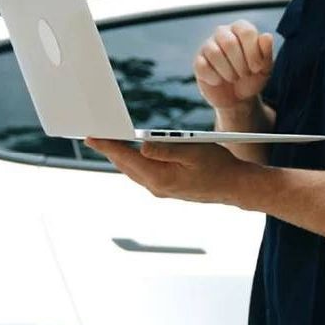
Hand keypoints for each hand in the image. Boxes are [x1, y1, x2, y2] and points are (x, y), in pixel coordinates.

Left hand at [84, 139, 261, 207]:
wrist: (234, 187)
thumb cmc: (218, 165)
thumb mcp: (193, 151)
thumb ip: (166, 149)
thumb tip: (141, 146)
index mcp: (160, 177)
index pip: (126, 158)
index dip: (107, 146)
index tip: (90, 137)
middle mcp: (156, 187)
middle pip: (124, 165)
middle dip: (109, 150)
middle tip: (93, 135)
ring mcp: (160, 190)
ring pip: (131, 171)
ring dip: (119, 156)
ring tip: (105, 141)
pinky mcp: (165, 188)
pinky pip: (141, 173)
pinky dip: (131, 162)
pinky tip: (127, 153)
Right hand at [193, 20, 274, 112]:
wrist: (238, 97)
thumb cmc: (252, 77)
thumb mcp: (264, 66)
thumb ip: (266, 51)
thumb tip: (266, 36)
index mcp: (240, 28)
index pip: (246, 32)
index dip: (253, 52)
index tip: (257, 68)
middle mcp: (222, 32)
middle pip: (229, 43)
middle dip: (240, 64)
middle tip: (245, 75)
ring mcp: (208, 46)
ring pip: (215, 53)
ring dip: (228, 72)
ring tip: (233, 78)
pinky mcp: (198, 61)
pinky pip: (203, 66)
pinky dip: (215, 78)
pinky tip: (220, 81)